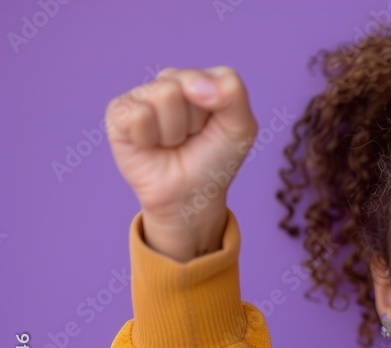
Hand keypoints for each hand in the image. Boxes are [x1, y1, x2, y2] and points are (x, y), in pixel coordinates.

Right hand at [105, 66, 257, 260]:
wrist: (190, 196)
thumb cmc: (215, 160)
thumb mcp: (241, 129)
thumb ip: (233, 94)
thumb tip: (195, 84)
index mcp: (203, 79)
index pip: (218, 78)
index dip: (221, 110)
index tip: (216, 129)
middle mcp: (171, 81)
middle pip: (188, 83)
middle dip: (196, 120)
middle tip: (192, 138)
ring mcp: (143, 95)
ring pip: (163, 95)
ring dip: (174, 131)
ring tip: (172, 142)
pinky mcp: (118, 112)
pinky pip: (137, 114)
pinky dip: (148, 138)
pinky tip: (150, 145)